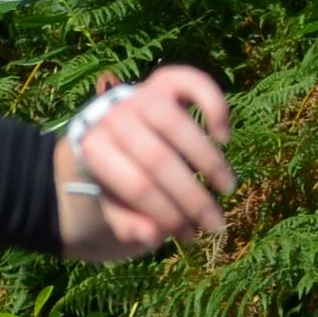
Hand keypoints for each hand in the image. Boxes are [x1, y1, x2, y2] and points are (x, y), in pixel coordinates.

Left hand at [55, 65, 237, 262]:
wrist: (106, 137)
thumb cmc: (115, 179)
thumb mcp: (112, 207)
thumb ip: (126, 224)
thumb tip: (152, 234)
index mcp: (90, 150)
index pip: (137, 186)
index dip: (167, 214)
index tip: (189, 235)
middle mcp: (110, 116)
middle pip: (159, 159)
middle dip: (193, 197)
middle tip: (216, 224)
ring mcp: (139, 95)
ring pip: (178, 125)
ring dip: (209, 161)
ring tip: (227, 188)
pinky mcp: (164, 81)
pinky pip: (194, 83)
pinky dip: (215, 106)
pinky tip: (223, 136)